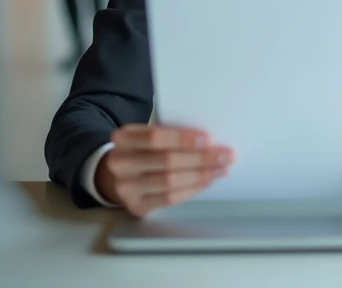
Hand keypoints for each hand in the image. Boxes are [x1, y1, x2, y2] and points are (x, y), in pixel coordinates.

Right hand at [98, 125, 233, 216]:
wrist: (115, 176)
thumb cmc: (140, 151)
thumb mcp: (145, 136)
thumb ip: (168, 135)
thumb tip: (207, 141)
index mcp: (123, 138)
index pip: (155, 137)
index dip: (182, 139)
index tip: (208, 139)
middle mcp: (121, 163)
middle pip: (166, 161)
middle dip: (201, 159)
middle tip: (226, 156)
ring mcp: (126, 187)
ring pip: (170, 182)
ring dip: (201, 175)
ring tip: (221, 169)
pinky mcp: (136, 206)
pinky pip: (169, 199)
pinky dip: (191, 189)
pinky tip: (206, 182)